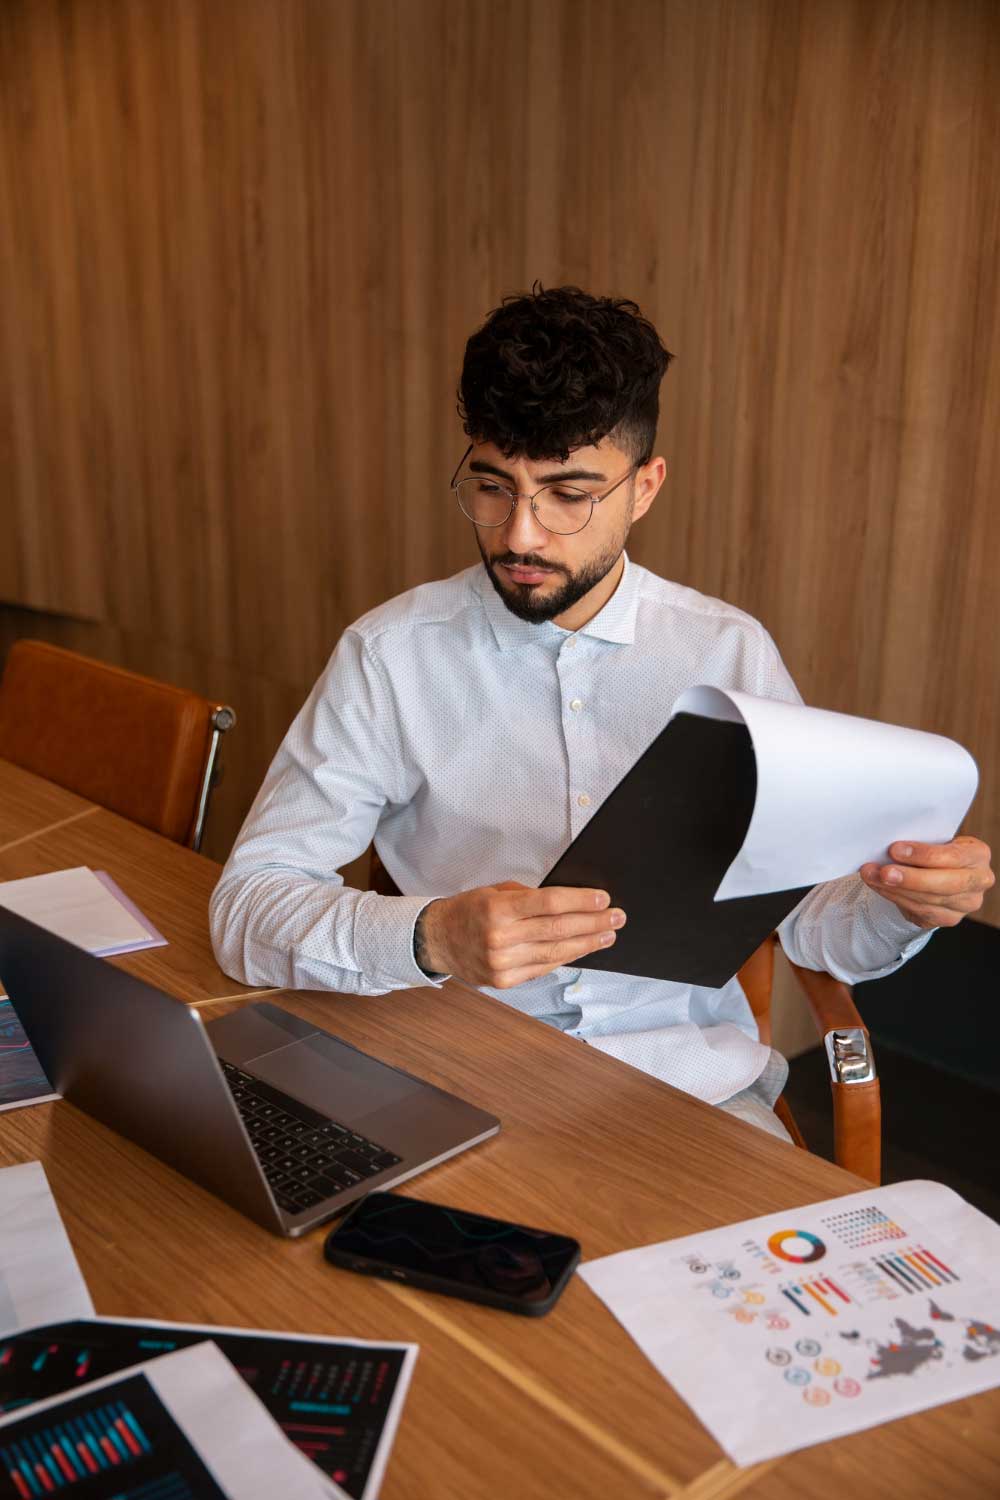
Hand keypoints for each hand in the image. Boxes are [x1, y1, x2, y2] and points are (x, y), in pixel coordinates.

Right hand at [416, 881, 625, 988]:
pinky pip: (544, 968)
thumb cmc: (469, 910)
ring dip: (587, 944)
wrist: (437, 940)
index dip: (580, 901)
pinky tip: (582, 949)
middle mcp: (500, 937)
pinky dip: (566, 957)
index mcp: (498, 909)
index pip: (549, 904)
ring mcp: (502, 963)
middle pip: (558, 929)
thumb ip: (529, 897)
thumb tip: (571, 902)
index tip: (603, 899)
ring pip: (556, 952)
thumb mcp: (495, 892)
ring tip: (607, 935)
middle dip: (593, 923)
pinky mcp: (504, 981)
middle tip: (616, 918)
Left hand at [860, 836, 994, 929]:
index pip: (953, 856)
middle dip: (910, 878)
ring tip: (872, 876)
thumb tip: (889, 845)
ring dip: (895, 889)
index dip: (924, 855)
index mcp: (978, 855)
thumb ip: (921, 842)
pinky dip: (895, 898)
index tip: (895, 849)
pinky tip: (879, 887)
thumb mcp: (936, 840)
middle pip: (945, 884)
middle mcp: (978, 881)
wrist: (939, 871)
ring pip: (928, 900)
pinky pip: (920, 912)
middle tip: (883, 871)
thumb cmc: (936, 850)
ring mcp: (965, 904)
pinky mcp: (949, 918)